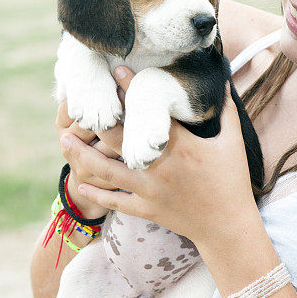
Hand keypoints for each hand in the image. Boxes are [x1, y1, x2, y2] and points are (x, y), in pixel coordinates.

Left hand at [59, 67, 260, 250]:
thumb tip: (222, 82)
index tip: (116, 71)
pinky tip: (80, 184)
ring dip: (82, 156)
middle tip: (79, 106)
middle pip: (118, 140)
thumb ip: (227, 110)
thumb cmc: (232, 181)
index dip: (131, 90)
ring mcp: (150, 190)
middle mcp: (159, 166)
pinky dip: (96, 193)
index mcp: (180, 146)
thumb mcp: (232, 142)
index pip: (149, 114)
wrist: (227, 226)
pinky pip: (115, 201)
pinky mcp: (147, 209)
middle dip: (96, 122)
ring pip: (108, 171)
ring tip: (63, 141)